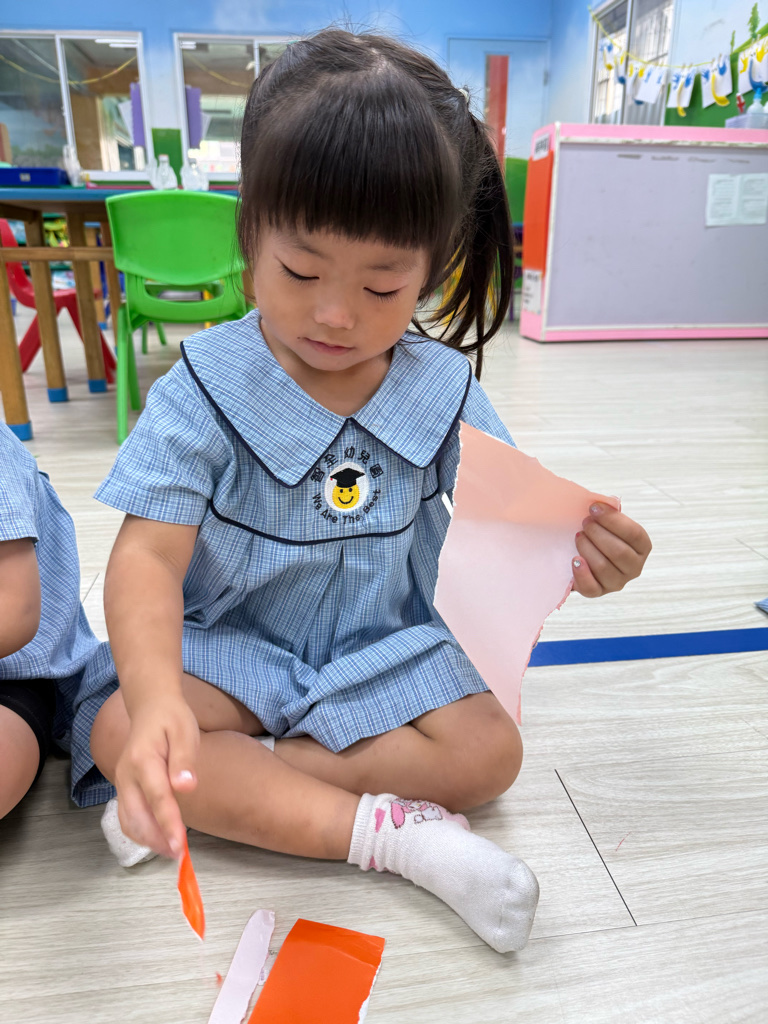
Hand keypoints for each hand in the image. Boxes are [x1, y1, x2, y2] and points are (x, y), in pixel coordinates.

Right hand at [114, 694, 199, 858]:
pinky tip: (160, 837)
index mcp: (143, 760)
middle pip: (136, 817)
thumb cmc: (171, 719)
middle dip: (157, 840)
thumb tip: (185, 786)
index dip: (168, 824)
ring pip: (127, 822)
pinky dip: (141, 832)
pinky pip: (127, 817)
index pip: (157, 798)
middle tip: (179, 856)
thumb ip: (184, 759)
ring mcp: (122, 783)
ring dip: (148, 840)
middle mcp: (126, 775)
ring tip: (171, 850)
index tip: (180, 847)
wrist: (150, 707)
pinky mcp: (124, 789)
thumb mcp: (184, 731)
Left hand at [572, 502, 650, 597]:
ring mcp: (617, 582)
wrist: (583, 554)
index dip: (612, 519)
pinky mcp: (598, 592)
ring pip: (603, 567)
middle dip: (598, 534)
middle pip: (619, 552)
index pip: (634, 534)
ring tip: (578, 536)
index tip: (593, 508)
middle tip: (585, 523)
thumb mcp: (607, 522)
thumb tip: (604, 502)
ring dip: (587, 548)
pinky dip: (581, 573)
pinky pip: (591, 588)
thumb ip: (609, 512)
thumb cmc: (599, 534)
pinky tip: (575, 559)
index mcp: (642, 547)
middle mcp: (634, 567)